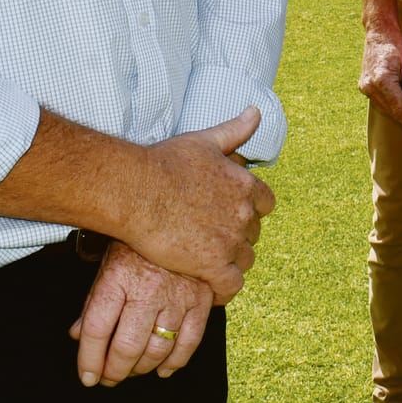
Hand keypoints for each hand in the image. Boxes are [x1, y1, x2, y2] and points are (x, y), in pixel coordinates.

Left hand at [70, 241, 213, 386]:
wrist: (180, 213)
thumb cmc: (138, 242)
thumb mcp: (107, 265)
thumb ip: (93, 303)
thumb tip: (78, 336)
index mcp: (119, 277)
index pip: (97, 330)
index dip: (89, 360)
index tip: (86, 376)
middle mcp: (148, 288)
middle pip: (127, 346)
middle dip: (114, 372)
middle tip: (108, 378)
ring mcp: (178, 295)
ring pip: (158, 349)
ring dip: (141, 369)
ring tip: (132, 371)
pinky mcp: (202, 299)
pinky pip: (190, 341)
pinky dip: (175, 361)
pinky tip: (163, 369)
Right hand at [127, 108, 275, 300]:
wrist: (136, 191)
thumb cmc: (164, 163)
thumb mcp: (204, 141)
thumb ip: (234, 130)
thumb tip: (256, 112)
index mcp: (244, 184)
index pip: (265, 203)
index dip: (249, 210)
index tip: (232, 214)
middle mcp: (243, 213)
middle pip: (253, 233)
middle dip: (238, 236)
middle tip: (213, 238)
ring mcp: (229, 241)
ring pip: (244, 260)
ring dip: (231, 262)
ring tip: (210, 263)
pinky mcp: (212, 266)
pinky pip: (230, 286)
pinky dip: (224, 290)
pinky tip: (211, 289)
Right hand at [358, 23, 401, 133]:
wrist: (378, 32)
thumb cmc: (394, 43)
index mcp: (380, 79)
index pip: (399, 107)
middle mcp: (369, 85)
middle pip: (392, 111)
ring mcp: (365, 87)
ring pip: (385, 109)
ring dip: (399, 115)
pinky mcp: (365, 87)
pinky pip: (380, 103)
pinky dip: (392, 107)